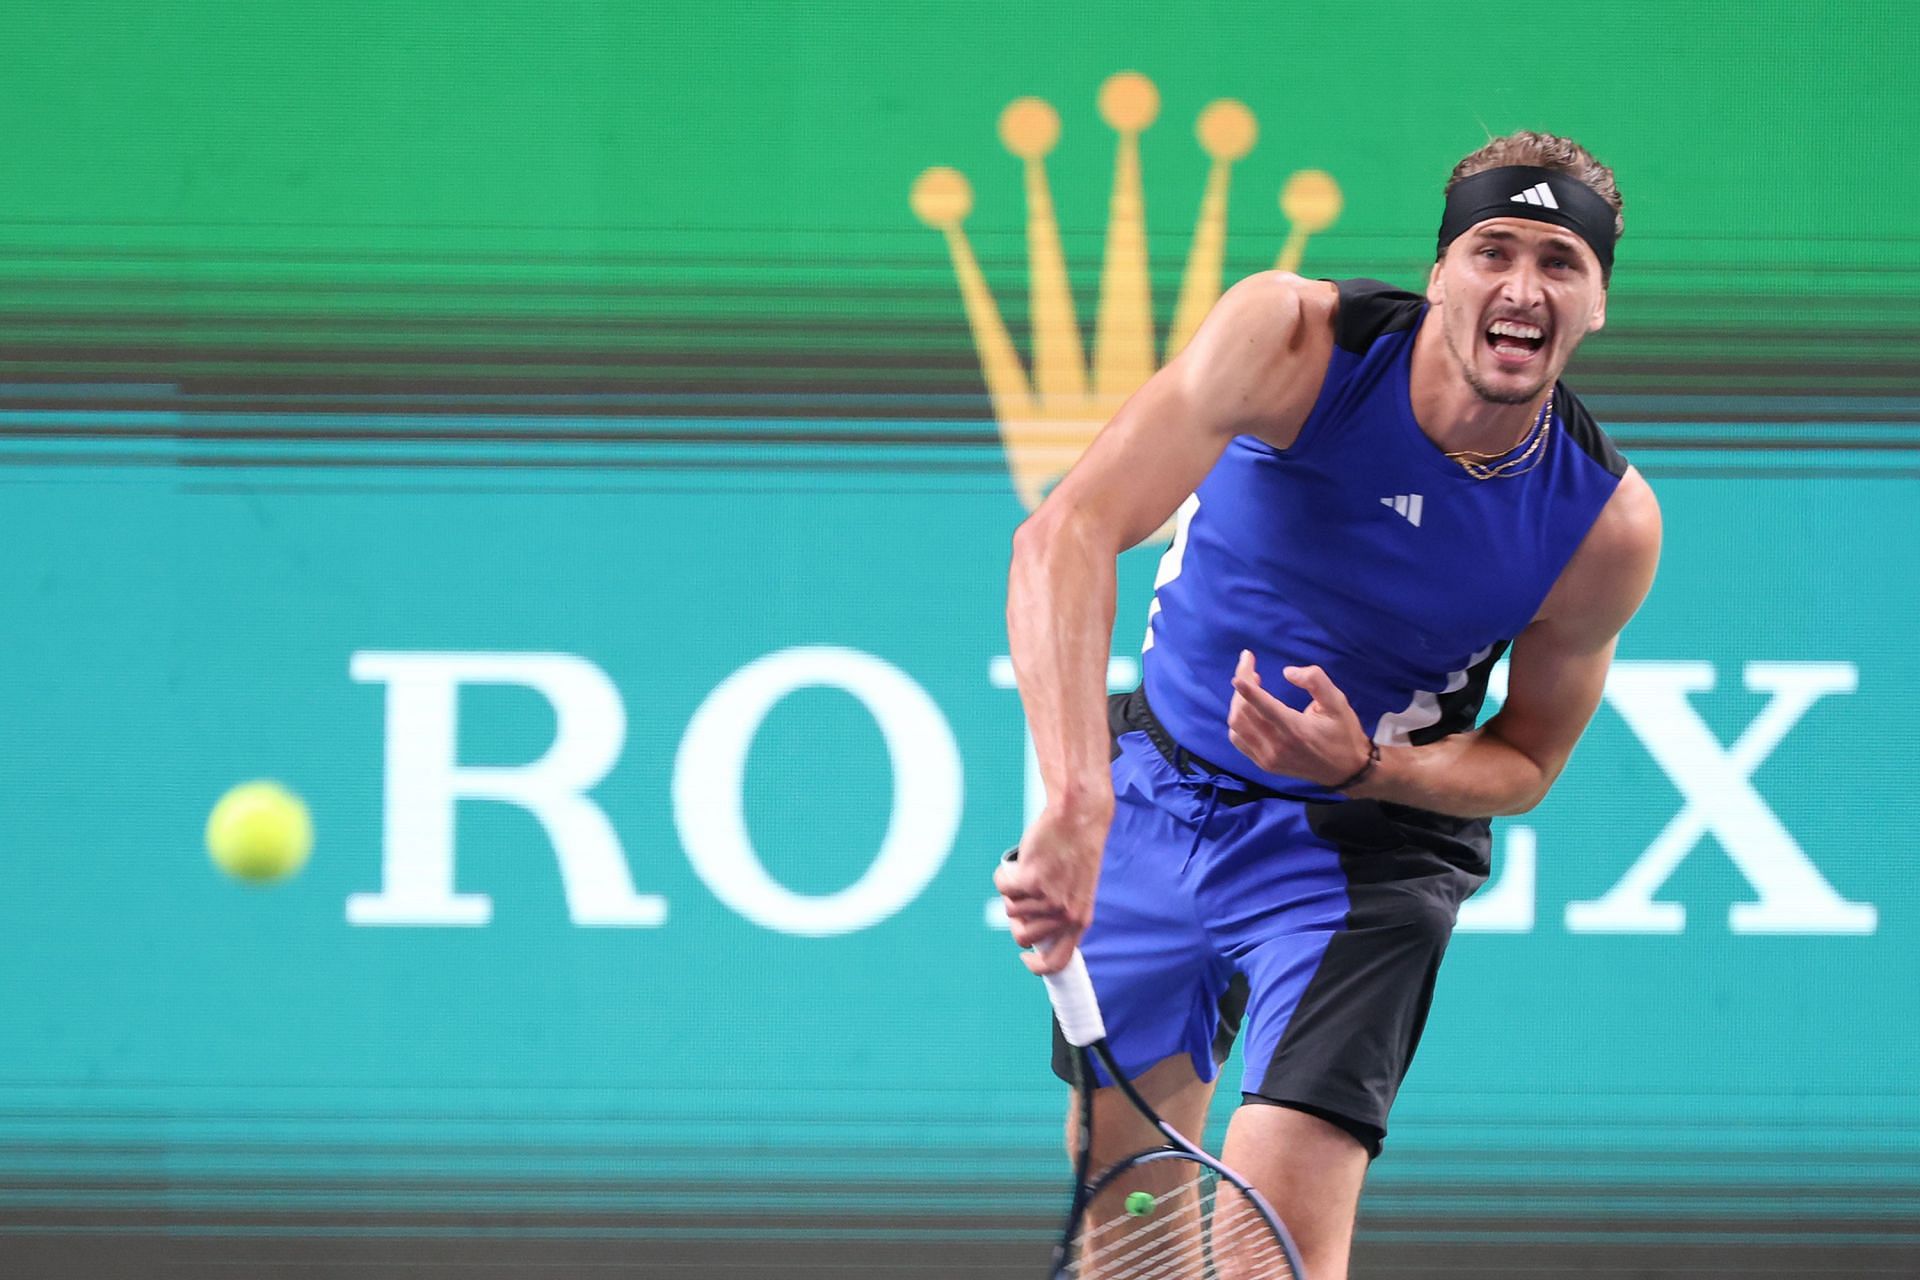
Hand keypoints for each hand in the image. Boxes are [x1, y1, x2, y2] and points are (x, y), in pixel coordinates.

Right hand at [993, 802, 1108, 974]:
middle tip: (1025, 892)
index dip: (1038, 966)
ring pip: (1011, 908)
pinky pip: (1002, 887)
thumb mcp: (1076, 889)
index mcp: (1080, 920)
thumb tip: (1026, 933)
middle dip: (1017, 916)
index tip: (1026, 958)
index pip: (1058, 961)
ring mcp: (1048, 899)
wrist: (1079, 818)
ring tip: (1033, 868)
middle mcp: (1065, 915)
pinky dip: (1004, 874)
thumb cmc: (1075, 851)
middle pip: (1023, 934)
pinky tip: (1021, 861)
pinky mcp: (1030, 880)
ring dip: (1014, 890)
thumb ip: (1058, 913)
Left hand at [1227, 649, 1372, 786]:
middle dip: (1241, 688)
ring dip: (1237, 703)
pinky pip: (1238, 740)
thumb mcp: (1337, 702)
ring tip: (1249, 686)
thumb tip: (1287, 672)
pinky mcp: (1263, 764)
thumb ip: (1316, 681)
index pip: (1263, 707)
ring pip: (1237, 726)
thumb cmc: (1342, 732)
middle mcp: (1278, 747)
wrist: (1346, 770)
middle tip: (1250, 669)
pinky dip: (1238, 721)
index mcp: (1296, 730)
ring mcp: (1268, 758)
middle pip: (1243, 714)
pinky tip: (1248, 708)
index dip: (1247, 689)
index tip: (1238, 674)